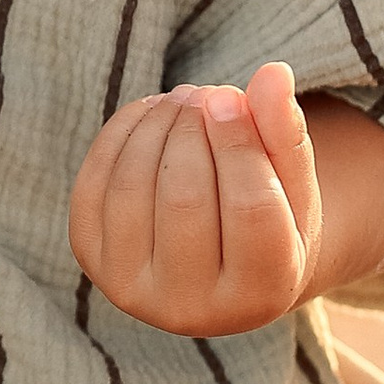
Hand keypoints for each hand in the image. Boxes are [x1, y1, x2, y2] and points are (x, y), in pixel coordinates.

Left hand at [69, 64, 321, 334]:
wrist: (214, 269)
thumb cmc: (270, 220)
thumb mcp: (292, 186)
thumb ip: (287, 134)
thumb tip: (273, 73)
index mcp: (260, 293)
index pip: (251, 210)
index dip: (238, 143)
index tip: (231, 95)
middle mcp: (192, 309)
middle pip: (185, 198)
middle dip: (192, 129)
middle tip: (208, 92)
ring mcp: (132, 289)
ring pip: (133, 187)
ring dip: (157, 124)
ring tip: (185, 97)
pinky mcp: (91, 259)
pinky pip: (95, 181)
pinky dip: (121, 133)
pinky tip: (152, 112)